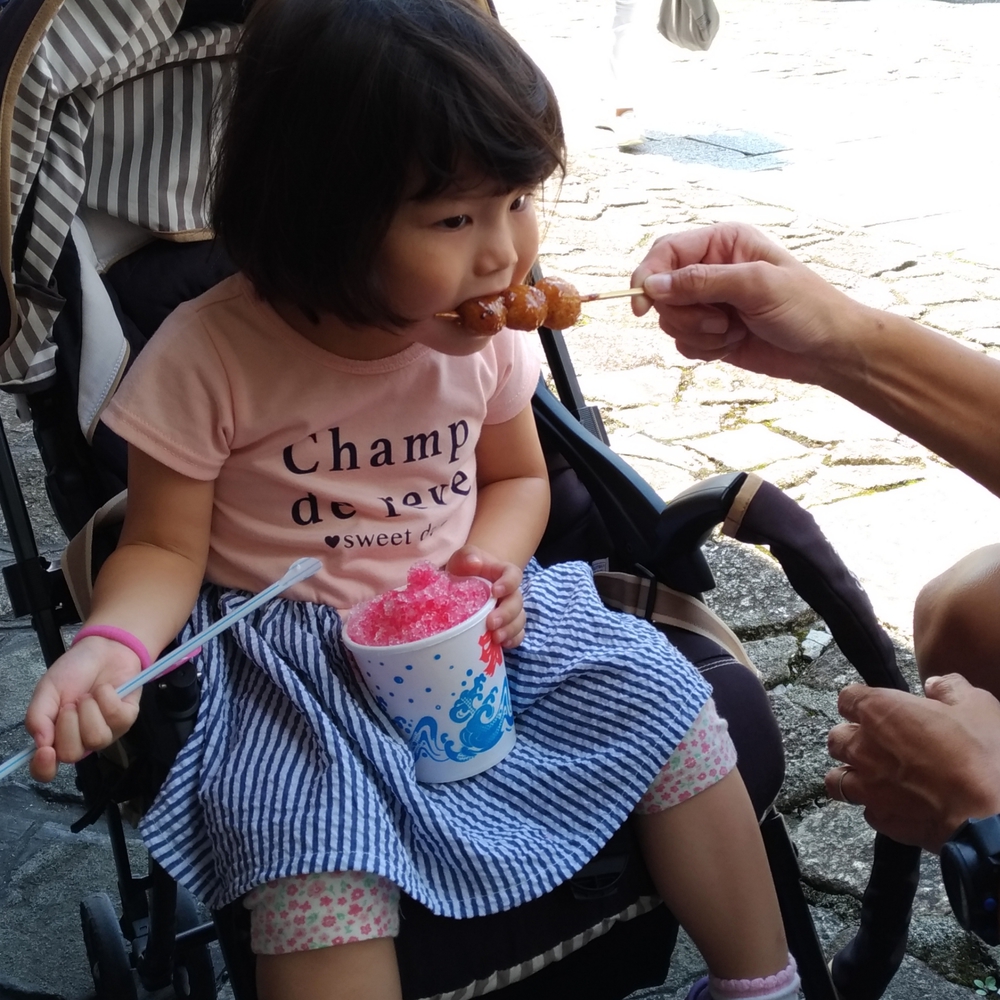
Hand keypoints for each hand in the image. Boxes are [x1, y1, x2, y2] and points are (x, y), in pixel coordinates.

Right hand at [24, 636, 142, 782]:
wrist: (104, 649)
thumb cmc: (73, 672)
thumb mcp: (47, 690)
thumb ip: (37, 716)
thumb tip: (40, 743)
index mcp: (57, 738)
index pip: (46, 770)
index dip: (44, 768)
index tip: (45, 752)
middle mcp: (81, 741)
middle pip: (72, 754)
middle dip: (69, 724)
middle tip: (71, 703)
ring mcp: (106, 733)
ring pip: (96, 739)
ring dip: (89, 710)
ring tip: (88, 695)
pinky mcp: (127, 720)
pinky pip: (117, 719)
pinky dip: (108, 698)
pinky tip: (106, 689)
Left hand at [446, 545, 525, 647]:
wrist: (467, 581)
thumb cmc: (466, 568)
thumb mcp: (463, 558)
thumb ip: (468, 556)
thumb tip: (474, 563)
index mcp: (502, 573)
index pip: (514, 575)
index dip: (509, 583)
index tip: (496, 591)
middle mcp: (510, 593)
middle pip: (517, 602)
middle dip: (507, 614)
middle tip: (491, 623)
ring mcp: (510, 610)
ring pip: (519, 620)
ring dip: (510, 630)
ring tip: (495, 638)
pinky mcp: (506, 625)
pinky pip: (517, 635)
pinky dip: (513, 641)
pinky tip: (502, 645)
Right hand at [630, 223, 870, 382]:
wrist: (828, 351)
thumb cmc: (806, 308)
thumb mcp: (756, 286)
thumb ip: (702, 282)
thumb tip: (653, 285)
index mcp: (723, 243)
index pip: (667, 251)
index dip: (649, 277)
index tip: (642, 306)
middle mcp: (712, 270)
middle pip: (663, 291)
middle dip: (685, 313)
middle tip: (719, 321)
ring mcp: (710, 303)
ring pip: (671, 320)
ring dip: (698, 334)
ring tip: (733, 331)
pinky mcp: (711, 333)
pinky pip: (683, 343)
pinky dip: (704, 349)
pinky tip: (733, 344)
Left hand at [825, 675, 999, 852]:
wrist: (993, 818)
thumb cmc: (983, 755)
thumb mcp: (977, 706)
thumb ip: (950, 689)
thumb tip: (935, 685)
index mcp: (879, 712)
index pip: (847, 698)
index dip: (861, 702)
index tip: (877, 708)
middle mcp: (863, 748)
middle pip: (837, 738)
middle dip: (852, 738)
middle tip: (878, 743)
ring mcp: (868, 787)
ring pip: (837, 779)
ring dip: (853, 774)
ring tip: (875, 776)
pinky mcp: (882, 820)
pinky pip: (868, 811)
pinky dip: (878, 807)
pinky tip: (898, 805)